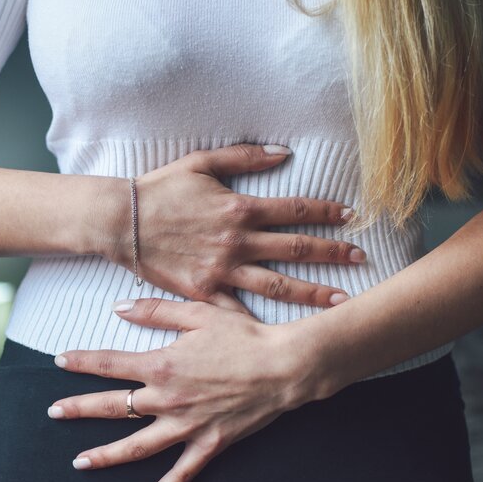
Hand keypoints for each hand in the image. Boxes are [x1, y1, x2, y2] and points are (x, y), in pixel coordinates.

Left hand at [48, 297, 314, 481]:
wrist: (284, 366)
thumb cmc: (244, 335)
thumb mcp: (200, 311)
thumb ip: (156, 310)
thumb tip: (118, 308)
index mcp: (162, 364)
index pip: (109, 363)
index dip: (81, 361)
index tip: (60, 360)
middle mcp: (168, 399)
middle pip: (114, 407)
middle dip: (80, 409)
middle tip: (54, 412)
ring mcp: (188, 425)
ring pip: (138, 446)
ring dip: (106, 455)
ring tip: (80, 463)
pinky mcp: (210, 443)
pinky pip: (182, 471)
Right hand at [98, 144, 365, 312]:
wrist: (122, 222)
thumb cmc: (161, 190)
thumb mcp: (201, 163)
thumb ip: (245, 157)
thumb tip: (284, 152)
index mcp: (239, 208)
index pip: (295, 210)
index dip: (327, 212)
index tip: (351, 216)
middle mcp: (237, 241)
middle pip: (296, 249)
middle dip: (333, 253)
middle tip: (360, 259)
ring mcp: (222, 270)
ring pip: (277, 285)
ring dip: (312, 291)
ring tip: (341, 300)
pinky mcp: (205, 292)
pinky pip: (239, 307)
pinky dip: (261, 320)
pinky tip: (284, 330)